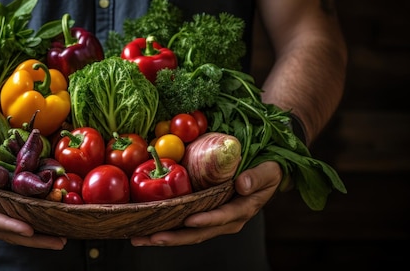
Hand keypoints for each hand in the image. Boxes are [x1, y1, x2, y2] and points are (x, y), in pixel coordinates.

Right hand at [0, 149, 67, 249]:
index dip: (8, 225)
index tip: (28, 229)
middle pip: (7, 233)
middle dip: (33, 239)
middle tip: (58, 241)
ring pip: (13, 234)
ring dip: (37, 238)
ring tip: (61, 238)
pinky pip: (15, 224)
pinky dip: (33, 227)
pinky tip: (50, 226)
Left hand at [130, 161, 281, 245]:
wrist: (264, 175)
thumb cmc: (267, 172)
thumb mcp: (269, 172)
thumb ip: (257, 177)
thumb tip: (242, 185)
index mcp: (241, 210)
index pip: (221, 218)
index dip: (206, 220)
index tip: (189, 220)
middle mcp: (225, 220)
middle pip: (198, 233)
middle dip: (174, 237)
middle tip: (151, 236)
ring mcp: (213, 220)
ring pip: (187, 233)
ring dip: (164, 236)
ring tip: (141, 237)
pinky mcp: (203, 215)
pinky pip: (184, 225)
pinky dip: (166, 227)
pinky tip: (147, 228)